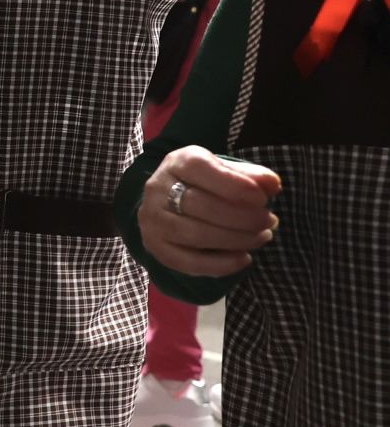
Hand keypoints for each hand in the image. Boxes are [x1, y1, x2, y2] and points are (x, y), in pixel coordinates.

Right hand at [138, 146, 281, 276]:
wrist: (171, 203)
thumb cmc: (208, 185)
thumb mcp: (228, 172)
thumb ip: (251, 177)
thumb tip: (272, 184)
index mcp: (178, 163)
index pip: (199, 169)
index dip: (233, 185)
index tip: (262, 200)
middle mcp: (157, 189)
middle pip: (199, 205)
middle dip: (241, 217)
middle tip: (268, 222)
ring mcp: (153, 220)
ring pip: (194, 234)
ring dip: (235, 239)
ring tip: (261, 237)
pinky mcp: (156, 247)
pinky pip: (188, 262)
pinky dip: (221, 264)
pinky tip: (244, 259)